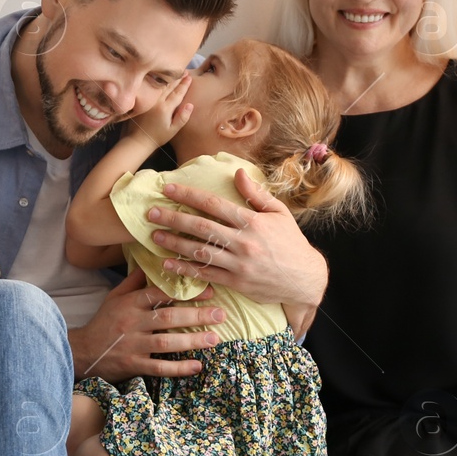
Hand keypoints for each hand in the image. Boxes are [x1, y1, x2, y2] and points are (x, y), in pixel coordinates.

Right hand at [70, 270, 222, 380]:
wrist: (82, 351)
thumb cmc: (103, 322)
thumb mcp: (114, 297)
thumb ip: (134, 282)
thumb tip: (152, 262)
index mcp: (129, 304)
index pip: (159, 294)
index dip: (184, 292)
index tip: (208, 291)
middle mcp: (132, 323)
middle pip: (167, 318)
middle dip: (195, 316)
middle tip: (220, 314)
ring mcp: (132, 346)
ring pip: (165, 343)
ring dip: (191, 342)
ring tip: (214, 339)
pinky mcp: (133, 365)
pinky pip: (158, 367)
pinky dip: (178, 368)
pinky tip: (196, 366)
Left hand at [127, 74, 192, 148]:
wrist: (138, 140)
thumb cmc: (157, 137)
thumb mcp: (173, 130)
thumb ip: (182, 117)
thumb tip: (190, 104)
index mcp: (165, 108)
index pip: (178, 93)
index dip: (185, 85)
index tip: (190, 78)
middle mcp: (157, 101)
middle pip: (170, 87)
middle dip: (178, 79)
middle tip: (185, 71)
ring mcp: (149, 100)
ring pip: (161, 86)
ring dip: (169, 79)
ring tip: (175, 73)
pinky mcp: (143, 101)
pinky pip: (152, 88)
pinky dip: (158, 82)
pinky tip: (160, 79)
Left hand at [149, 169, 326, 308]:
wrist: (305, 280)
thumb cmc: (290, 243)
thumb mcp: (279, 214)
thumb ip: (256, 194)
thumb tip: (237, 173)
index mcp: (252, 222)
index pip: (214, 204)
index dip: (189, 195)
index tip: (168, 188)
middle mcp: (243, 242)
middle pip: (201, 227)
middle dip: (173, 218)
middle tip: (151, 212)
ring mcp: (238, 264)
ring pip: (200, 252)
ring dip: (174, 243)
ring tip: (155, 235)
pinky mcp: (236, 282)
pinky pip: (205, 274)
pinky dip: (185, 269)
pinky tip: (167, 263)